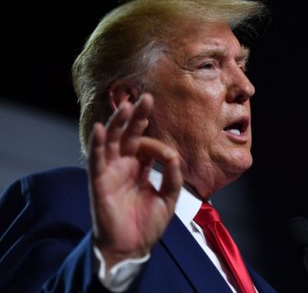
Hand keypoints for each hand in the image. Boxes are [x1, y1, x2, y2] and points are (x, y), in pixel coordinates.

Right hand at [88, 93, 181, 268]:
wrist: (131, 248)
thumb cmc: (147, 224)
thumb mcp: (168, 198)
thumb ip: (172, 176)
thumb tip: (173, 155)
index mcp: (139, 167)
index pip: (146, 145)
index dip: (158, 145)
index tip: (169, 156)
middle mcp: (124, 165)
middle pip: (128, 134)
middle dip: (136, 116)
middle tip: (146, 97)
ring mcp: (110, 171)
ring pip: (112, 141)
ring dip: (117, 123)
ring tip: (126, 105)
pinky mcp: (99, 182)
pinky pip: (96, 160)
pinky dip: (97, 144)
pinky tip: (101, 128)